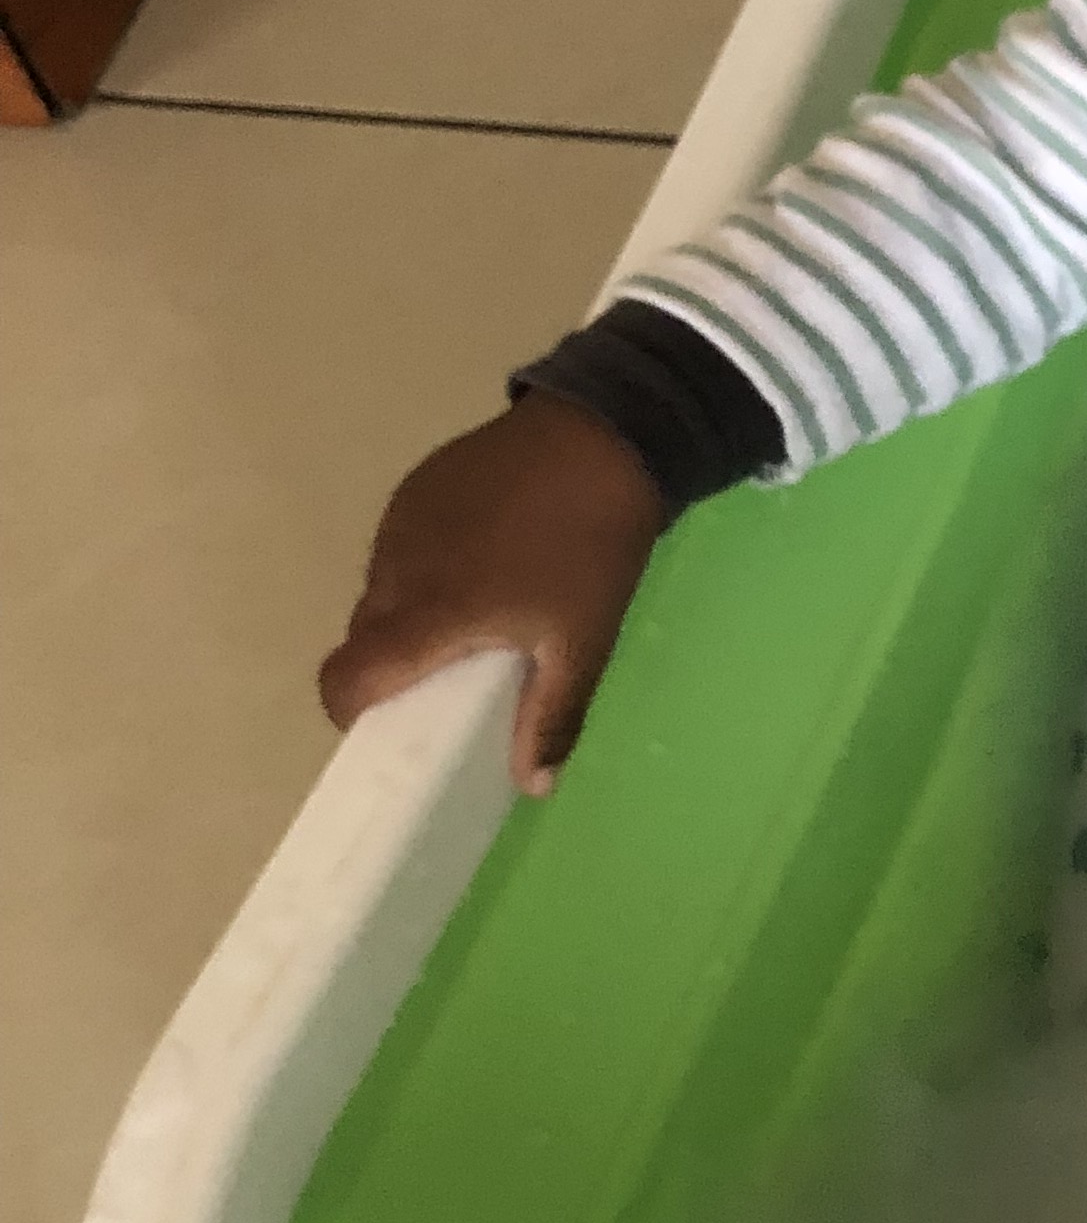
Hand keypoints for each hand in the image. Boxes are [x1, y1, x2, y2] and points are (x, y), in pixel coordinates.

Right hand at [318, 394, 667, 795]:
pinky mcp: (417, 486)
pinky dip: (423, 569)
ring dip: (410, 615)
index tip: (387, 725)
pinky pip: (400, 547)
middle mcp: (398, 567)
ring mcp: (402, 521)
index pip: (346, 677)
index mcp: (429, 613)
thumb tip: (534, 786)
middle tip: (452, 677)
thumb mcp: (584, 642)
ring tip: (476, 617)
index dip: (350, 710)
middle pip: (363, 636)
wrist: (604, 436)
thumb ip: (552, 717)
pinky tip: (482, 562)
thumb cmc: (592, 549)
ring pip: (381, 590)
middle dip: (393, 666)